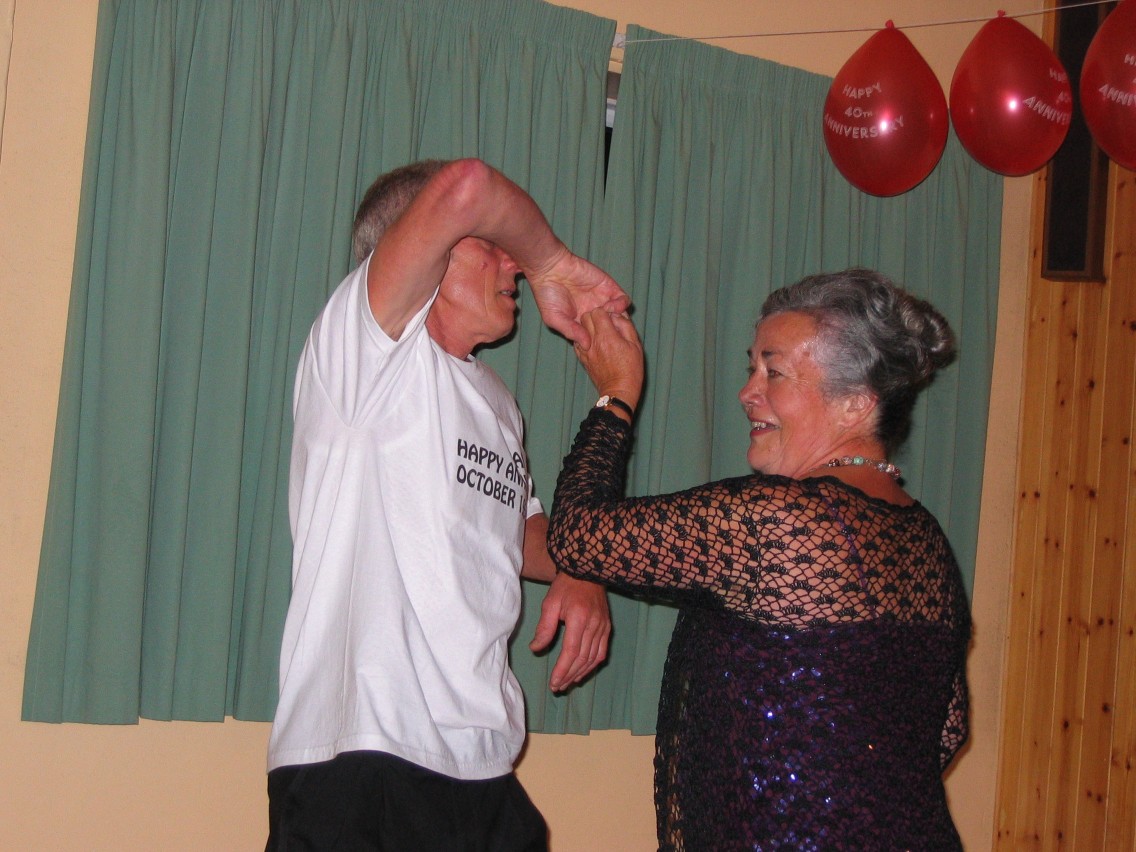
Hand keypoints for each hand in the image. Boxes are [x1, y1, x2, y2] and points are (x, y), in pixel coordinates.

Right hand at [528, 248, 628, 347]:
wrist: (550, 269)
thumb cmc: (548, 295)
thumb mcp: (554, 319)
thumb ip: (571, 332)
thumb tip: (587, 346)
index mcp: (582, 323)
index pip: (598, 336)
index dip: (601, 342)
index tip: (600, 346)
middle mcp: (594, 313)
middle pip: (612, 327)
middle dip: (614, 332)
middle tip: (610, 334)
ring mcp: (603, 300)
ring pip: (621, 315)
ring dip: (619, 320)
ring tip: (609, 319)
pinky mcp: (608, 288)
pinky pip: (623, 300)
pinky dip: (622, 305)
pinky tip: (611, 307)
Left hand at [528, 573, 610, 691]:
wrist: (587, 571)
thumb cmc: (566, 586)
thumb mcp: (550, 603)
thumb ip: (544, 627)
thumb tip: (535, 649)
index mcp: (579, 617)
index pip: (571, 651)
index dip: (562, 669)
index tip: (553, 682)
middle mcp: (594, 625)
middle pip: (583, 658)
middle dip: (569, 675)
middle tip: (557, 687)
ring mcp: (603, 627)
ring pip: (593, 658)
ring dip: (580, 673)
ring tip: (566, 683)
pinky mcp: (607, 627)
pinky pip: (601, 652)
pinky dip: (592, 665)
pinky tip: (581, 672)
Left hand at [574, 308, 643, 410]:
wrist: (618, 391)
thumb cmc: (631, 369)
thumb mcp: (635, 344)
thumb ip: (625, 325)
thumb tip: (618, 315)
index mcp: (607, 336)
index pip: (598, 311)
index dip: (606, 310)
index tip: (613, 316)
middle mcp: (593, 341)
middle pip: (586, 317)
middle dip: (595, 316)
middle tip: (606, 323)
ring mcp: (585, 351)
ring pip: (581, 328)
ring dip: (589, 327)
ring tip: (601, 333)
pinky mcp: (583, 359)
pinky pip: (579, 342)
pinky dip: (585, 338)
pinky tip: (596, 343)